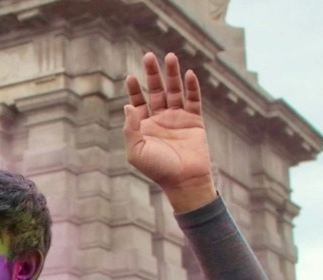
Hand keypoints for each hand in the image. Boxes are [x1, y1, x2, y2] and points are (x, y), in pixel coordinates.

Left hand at [123, 52, 216, 212]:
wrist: (184, 181)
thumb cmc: (157, 169)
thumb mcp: (136, 151)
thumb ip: (130, 128)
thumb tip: (127, 105)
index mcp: (145, 126)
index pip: (138, 102)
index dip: (134, 89)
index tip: (131, 76)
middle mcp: (161, 119)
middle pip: (156, 90)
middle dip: (153, 74)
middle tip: (148, 56)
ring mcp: (178, 119)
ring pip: (175, 90)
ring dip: (172, 74)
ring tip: (170, 56)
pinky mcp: (195, 121)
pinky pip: (193, 100)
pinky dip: (191, 87)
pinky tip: (188, 74)